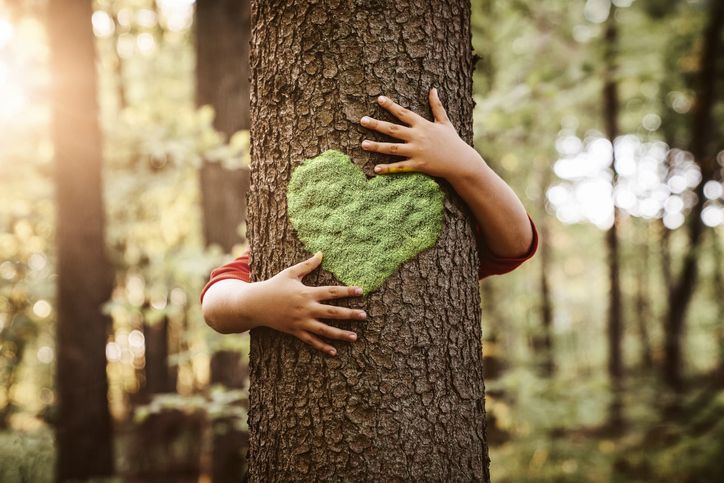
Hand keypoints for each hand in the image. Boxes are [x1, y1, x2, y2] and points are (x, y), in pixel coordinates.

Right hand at [250, 252, 366, 355]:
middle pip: (332, 312)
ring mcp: (301, 322)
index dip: (347, 291)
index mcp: (307, 293)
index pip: (332, 292)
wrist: (255, 304)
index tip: (361, 291)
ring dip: (340, 334)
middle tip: (365, 316)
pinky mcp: (295, 332)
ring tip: (355, 337)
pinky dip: (322, 346)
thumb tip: (321, 253)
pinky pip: (311, 341)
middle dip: (350, 314)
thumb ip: (307, 265)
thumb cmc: (274, 286)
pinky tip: (334, 352)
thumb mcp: (290, 273)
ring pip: (324, 330)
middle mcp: (306, 309)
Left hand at [359, 87, 483, 182]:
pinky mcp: (418, 165)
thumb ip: (437, 106)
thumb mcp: (445, 122)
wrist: (461, 162)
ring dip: (377, 146)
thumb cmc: (452, 141)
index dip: (391, 106)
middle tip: (362, 120)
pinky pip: (400, 167)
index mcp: (423, 125)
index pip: (403, 113)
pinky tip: (376, 169)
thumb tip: (433, 89)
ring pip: (393, 148)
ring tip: (363, 144)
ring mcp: (417, 151)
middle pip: (393, 129)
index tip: (379, 99)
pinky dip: (388, 168)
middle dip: (376, 124)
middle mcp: (418, 136)